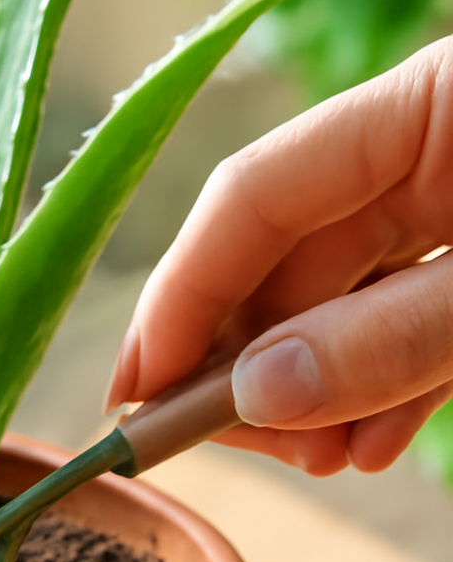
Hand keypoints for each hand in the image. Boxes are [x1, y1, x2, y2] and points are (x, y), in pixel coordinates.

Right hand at [107, 37, 452, 474]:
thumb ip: (392, 339)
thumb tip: (256, 394)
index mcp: (427, 104)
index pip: (253, 194)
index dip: (183, 295)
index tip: (138, 392)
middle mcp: (424, 145)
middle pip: (285, 252)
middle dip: (249, 359)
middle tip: (224, 443)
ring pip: (342, 295)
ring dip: (317, 388)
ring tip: (318, 457)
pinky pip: (411, 319)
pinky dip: (388, 384)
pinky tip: (370, 445)